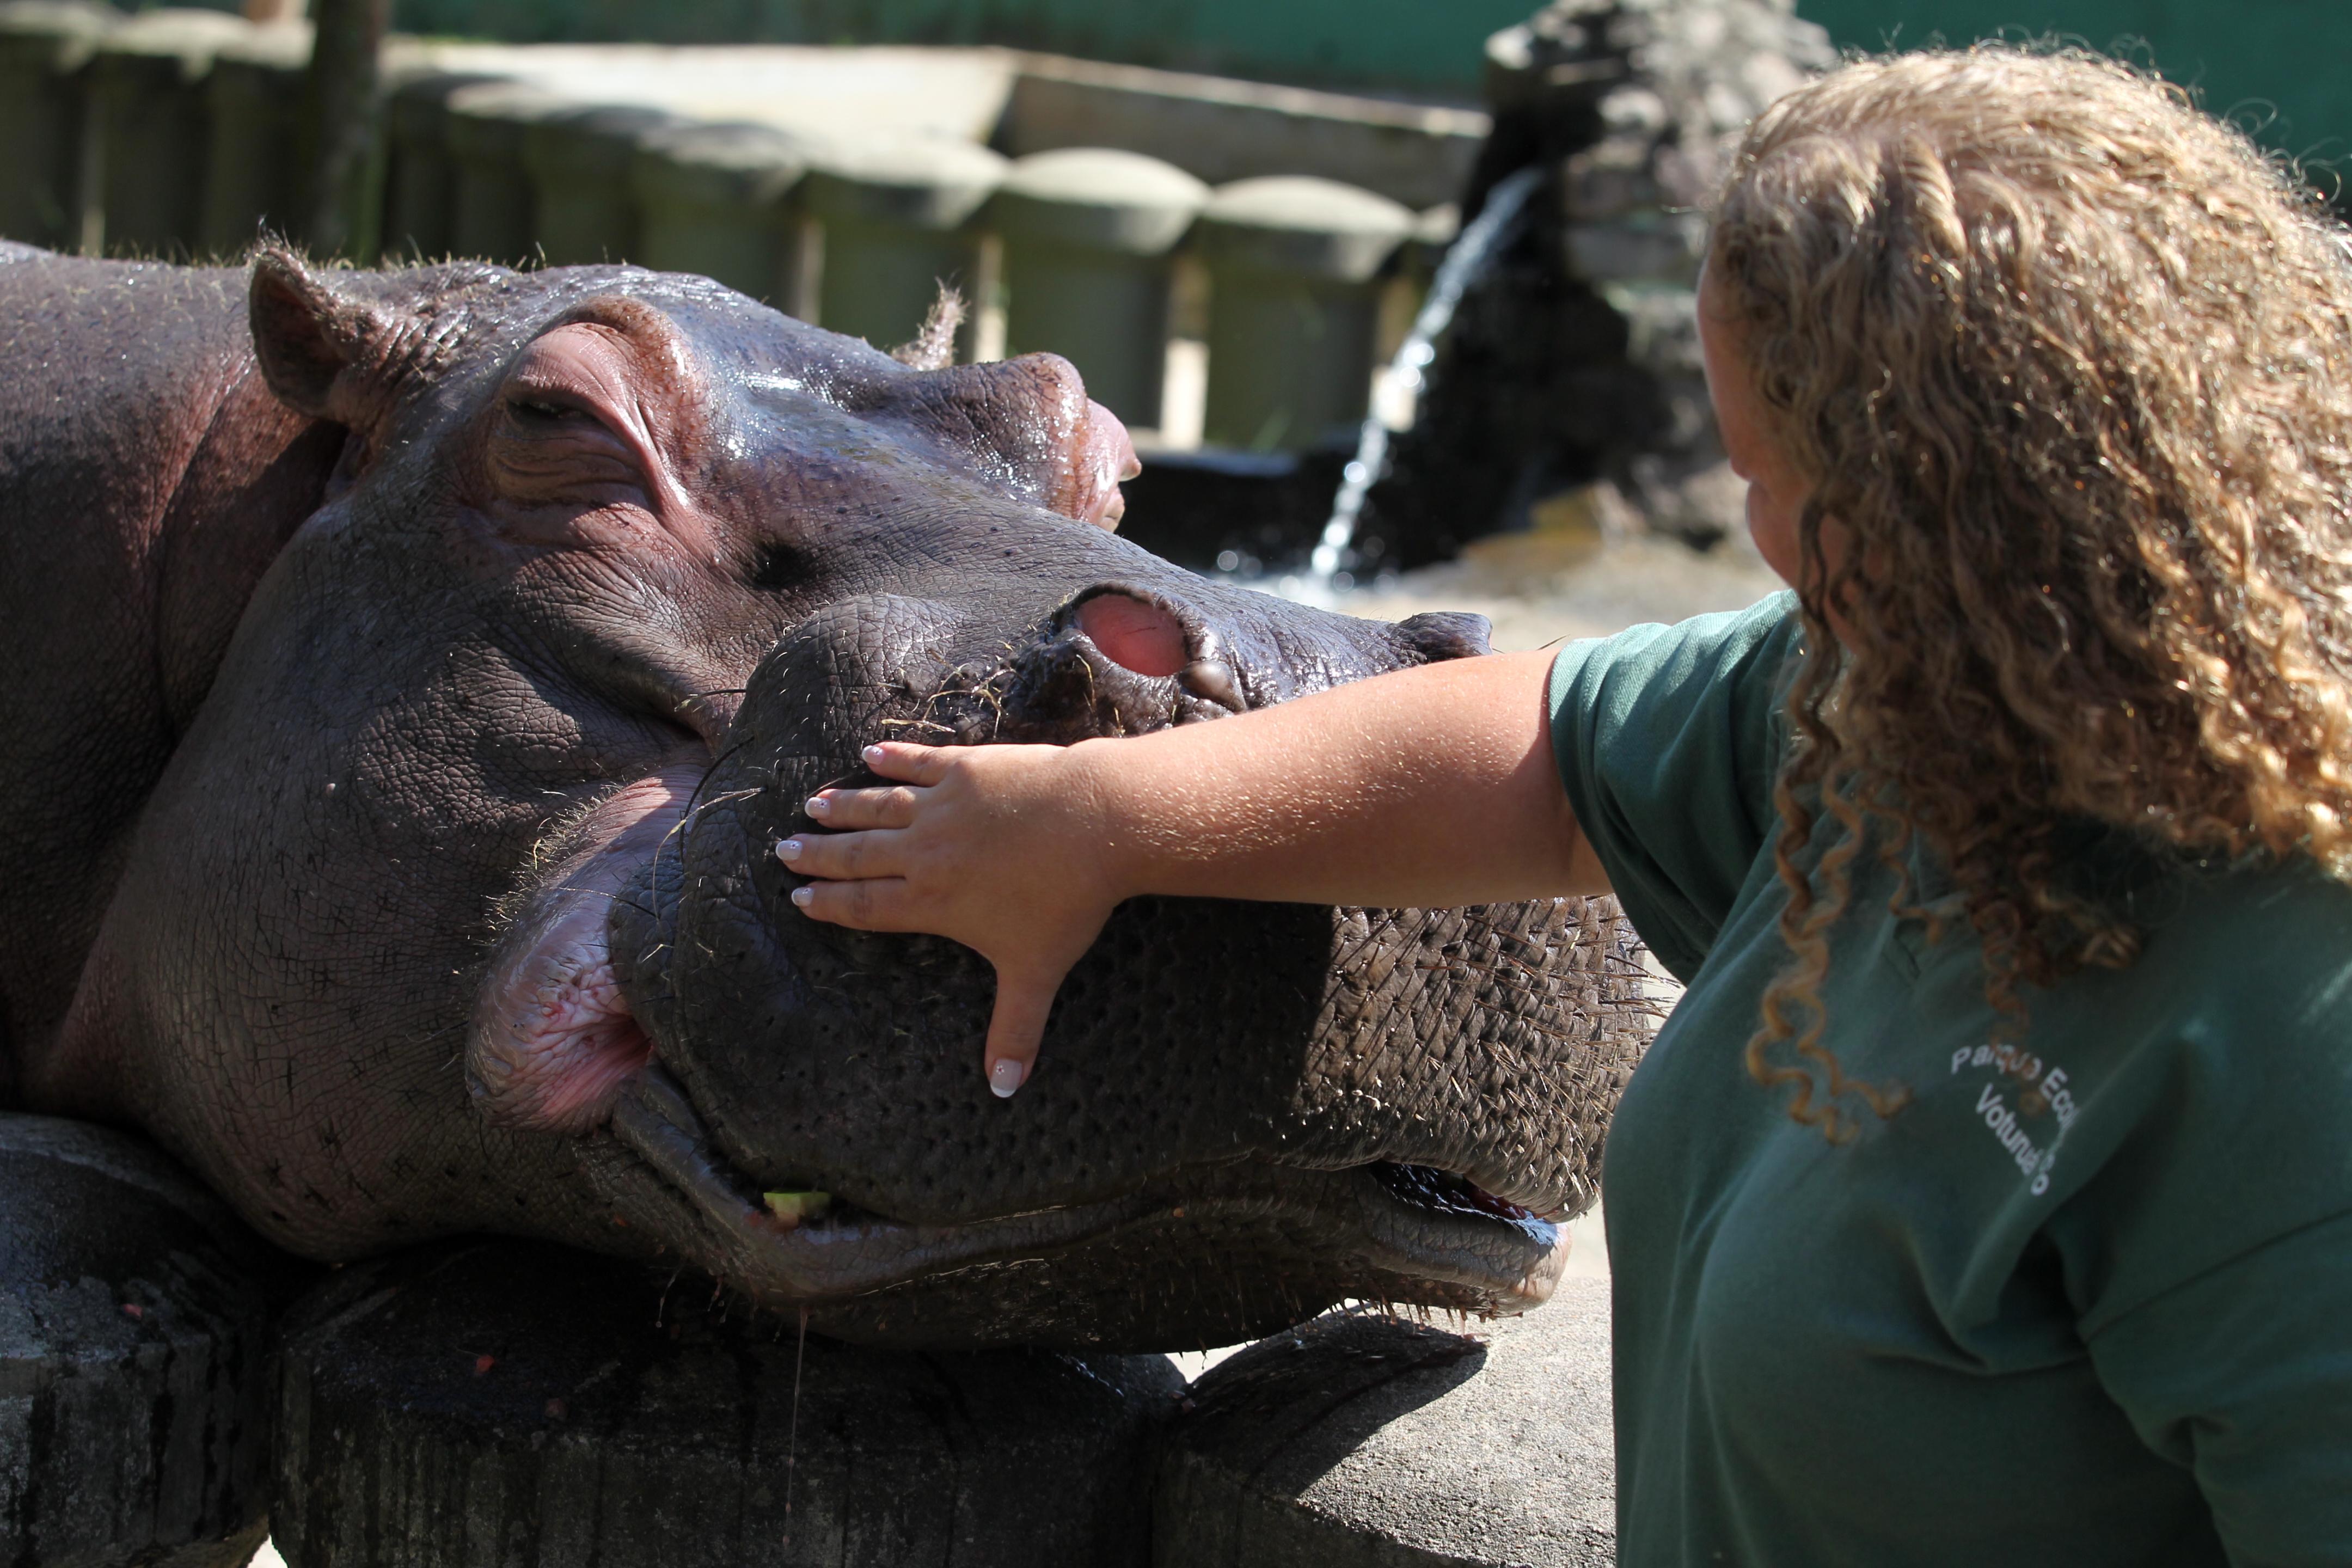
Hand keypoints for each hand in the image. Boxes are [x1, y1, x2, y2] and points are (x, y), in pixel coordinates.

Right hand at [779, 742, 1121, 1097]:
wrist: (1096, 825)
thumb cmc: (1067, 902)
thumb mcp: (1037, 973)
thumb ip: (1015, 1031)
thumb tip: (1006, 1092)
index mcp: (932, 901)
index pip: (867, 906)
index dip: (831, 904)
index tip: (799, 898)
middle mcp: (925, 852)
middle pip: (859, 855)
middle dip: (820, 855)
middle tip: (784, 849)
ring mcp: (943, 806)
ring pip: (879, 807)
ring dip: (845, 807)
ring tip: (813, 805)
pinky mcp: (967, 767)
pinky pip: (919, 762)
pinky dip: (892, 759)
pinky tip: (870, 755)